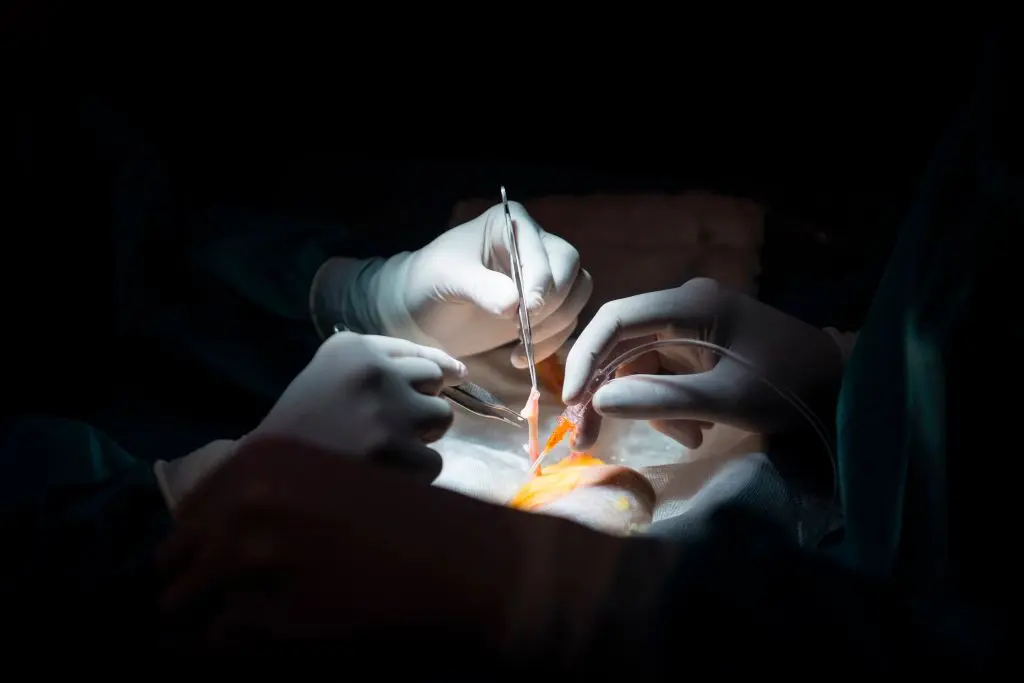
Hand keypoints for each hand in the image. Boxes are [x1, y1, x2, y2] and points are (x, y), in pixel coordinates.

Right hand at [155, 333, 464, 508]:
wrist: (265, 483)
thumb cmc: (299, 431)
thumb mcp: (328, 377)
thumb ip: (381, 365)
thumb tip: (457, 371)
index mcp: (350, 347)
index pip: (416, 351)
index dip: (432, 372)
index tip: (446, 381)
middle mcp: (374, 371)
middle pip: (434, 381)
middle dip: (419, 406)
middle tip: (384, 430)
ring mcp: (389, 412)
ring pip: (441, 419)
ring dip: (419, 438)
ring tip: (380, 452)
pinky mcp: (399, 453)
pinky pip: (434, 462)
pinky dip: (413, 475)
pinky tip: (379, 477)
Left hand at [157, 436, 664, 668]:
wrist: (470, 567)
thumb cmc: (414, 525)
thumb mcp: (334, 486)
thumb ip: (269, 503)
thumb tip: (209, 546)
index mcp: (262, 461)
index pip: (184, 516)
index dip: (192, 555)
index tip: (207, 580)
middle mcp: (246, 504)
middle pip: (168, 567)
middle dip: (187, 596)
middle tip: (221, 619)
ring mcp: (251, 563)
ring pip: (176, 616)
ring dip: (200, 632)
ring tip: (237, 641)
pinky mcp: (267, 625)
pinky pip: (209, 655)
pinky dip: (222, 663)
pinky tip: (259, 659)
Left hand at [371, 202, 592, 362]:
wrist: (420, 311)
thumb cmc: (427, 283)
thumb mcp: (447, 279)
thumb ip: (480, 287)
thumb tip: (515, 305)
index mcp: (511, 224)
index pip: (545, 251)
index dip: (542, 282)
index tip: (528, 311)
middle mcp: (533, 245)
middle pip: (570, 270)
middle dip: (554, 303)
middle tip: (524, 331)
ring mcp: (541, 276)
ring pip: (576, 295)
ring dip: (556, 325)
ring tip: (521, 346)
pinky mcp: (543, 307)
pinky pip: (566, 322)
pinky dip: (551, 342)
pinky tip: (520, 357)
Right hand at [562, 278, 842, 450]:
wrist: (840, 386)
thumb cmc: (789, 385)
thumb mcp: (727, 399)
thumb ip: (663, 400)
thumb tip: (600, 403)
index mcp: (691, 305)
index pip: (617, 319)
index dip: (586, 358)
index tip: (571, 402)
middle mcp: (683, 308)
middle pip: (621, 345)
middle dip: (606, 392)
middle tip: (587, 438)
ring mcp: (690, 328)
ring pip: (638, 367)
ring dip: (648, 407)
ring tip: (688, 438)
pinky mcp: (697, 350)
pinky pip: (660, 377)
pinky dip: (667, 408)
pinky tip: (695, 431)